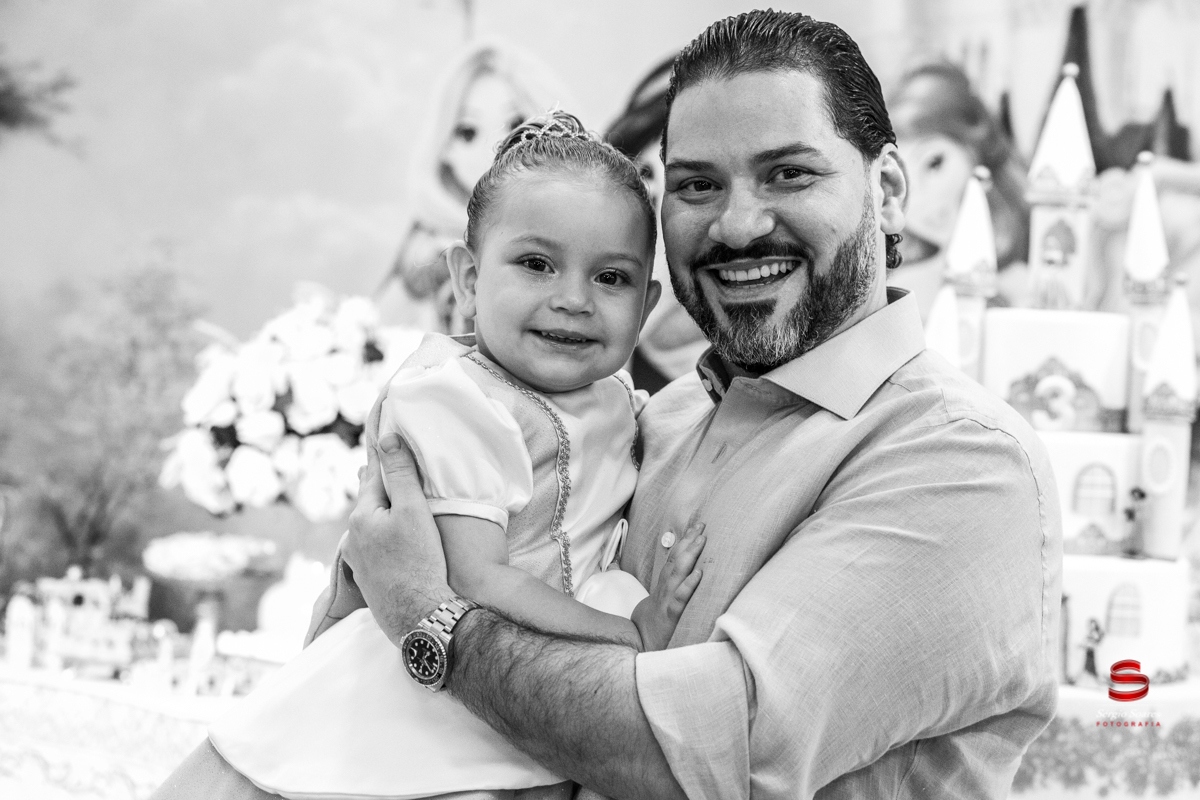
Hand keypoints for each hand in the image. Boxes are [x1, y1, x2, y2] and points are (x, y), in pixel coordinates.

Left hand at [342, 430, 453, 646]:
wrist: (420, 617)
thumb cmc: (420, 562)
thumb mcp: (414, 511)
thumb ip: (400, 474)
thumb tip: (386, 439)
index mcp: (361, 517)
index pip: (373, 475)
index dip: (381, 455)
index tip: (378, 433)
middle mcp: (353, 539)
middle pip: (367, 501)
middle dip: (374, 483)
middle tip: (374, 461)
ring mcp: (358, 562)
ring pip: (368, 526)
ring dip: (376, 510)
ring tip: (380, 494)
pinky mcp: (369, 580)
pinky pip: (372, 547)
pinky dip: (380, 534)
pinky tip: (386, 538)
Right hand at [630, 522, 703, 650]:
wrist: (639, 651)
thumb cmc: (651, 629)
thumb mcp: (658, 607)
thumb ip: (666, 593)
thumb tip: (674, 579)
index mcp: (663, 589)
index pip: (673, 561)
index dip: (683, 543)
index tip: (695, 527)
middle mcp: (664, 591)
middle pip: (676, 562)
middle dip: (688, 542)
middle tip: (701, 524)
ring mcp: (667, 603)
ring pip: (678, 575)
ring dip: (690, 556)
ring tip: (702, 540)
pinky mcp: (670, 617)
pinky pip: (680, 600)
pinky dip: (688, 586)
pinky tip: (699, 574)